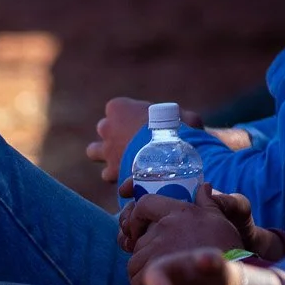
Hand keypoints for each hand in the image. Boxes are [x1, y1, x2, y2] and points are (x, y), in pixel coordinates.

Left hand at [89, 99, 203, 187]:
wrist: (166, 157)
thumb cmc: (176, 130)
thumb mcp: (184, 117)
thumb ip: (181, 119)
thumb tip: (190, 125)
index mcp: (118, 107)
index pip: (118, 108)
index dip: (131, 116)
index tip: (145, 123)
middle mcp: (106, 127)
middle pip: (105, 128)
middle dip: (114, 134)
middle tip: (132, 141)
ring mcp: (106, 150)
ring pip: (94, 151)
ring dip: (105, 155)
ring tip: (123, 160)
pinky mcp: (110, 171)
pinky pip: (107, 174)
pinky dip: (116, 176)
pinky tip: (130, 176)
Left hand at [125, 187, 247, 284]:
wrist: (234, 278)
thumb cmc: (230, 251)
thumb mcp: (220, 221)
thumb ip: (208, 203)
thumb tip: (204, 187)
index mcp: (180, 211)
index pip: (144, 204)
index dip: (135, 217)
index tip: (137, 231)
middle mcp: (165, 226)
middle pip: (139, 240)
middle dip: (143, 253)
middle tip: (155, 265)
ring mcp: (158, 248)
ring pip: (135, 261)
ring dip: (141, 272)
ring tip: (154, 282)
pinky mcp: (154, 270)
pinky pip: (136, 279)